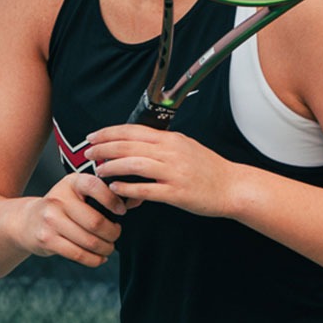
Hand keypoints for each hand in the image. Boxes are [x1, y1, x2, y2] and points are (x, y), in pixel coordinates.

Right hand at [11, 170, 127, 267]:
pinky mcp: (46, 239)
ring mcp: (50, 220)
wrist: (28, 221)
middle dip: (113, 233)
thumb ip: (100, 193)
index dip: (113, 200)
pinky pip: (78, 254)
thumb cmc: (62, 207)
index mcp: (71, 182)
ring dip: (105, 249)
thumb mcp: (76, 192)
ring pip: (88, 241)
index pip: (95, 186)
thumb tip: (134, 201)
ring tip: (109, 248)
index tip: (122, 211)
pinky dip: (94, 259)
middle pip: (95, 222)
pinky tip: (99, 258)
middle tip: (116, 235)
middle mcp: (58, 199)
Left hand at [86, 125, 240, 217]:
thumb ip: (162, 145)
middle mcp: (170, 152)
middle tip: (89, 153)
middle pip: (129, 145)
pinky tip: (116, 188)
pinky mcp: (176, 193)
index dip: (109, 133)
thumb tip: (137, 145)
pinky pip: (146, 189)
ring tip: (99, 171)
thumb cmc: (209, 169)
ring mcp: (173, 172)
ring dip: (112, 167)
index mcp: (171, 139)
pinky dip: (127, 188)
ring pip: (134, 165)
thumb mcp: (186, 147)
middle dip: (104, 148)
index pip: (133, 130)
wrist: (233, 186)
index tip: (93, 137)